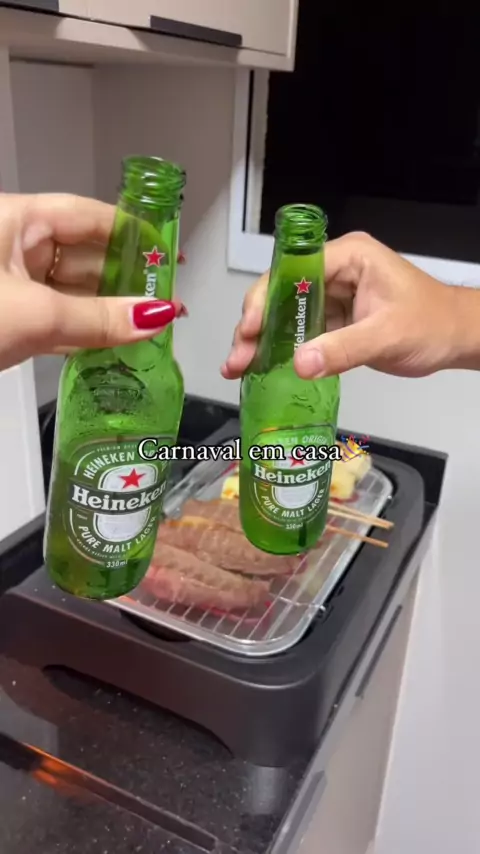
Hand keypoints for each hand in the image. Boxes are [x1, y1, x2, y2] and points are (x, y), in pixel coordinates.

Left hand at [0, 192, 182, 371]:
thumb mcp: (36, 314)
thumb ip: (98, 318)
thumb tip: (156, 317)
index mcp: (17, 221)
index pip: (87, 216)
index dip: (131, 233)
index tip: (167, 254)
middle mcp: (14, 247)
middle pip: (84, 256)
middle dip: (127, 280)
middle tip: (167, 300)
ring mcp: (9, 285)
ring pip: (72, 292)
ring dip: (109, 311)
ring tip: (151, 326)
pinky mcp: (9, 320)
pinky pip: (55, 319)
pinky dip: (85, 331)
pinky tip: (118, 342)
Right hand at [222, 232, 473, 379]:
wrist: (455, 339)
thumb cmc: (431, 324)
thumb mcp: (386, 335)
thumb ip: (343, 349)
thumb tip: (299, 364)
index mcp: (348, 257)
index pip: (292, 269)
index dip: (265, 298)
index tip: (250, 329)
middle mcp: (334, 271)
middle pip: (280, 291)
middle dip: (254, 324)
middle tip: (237, 357)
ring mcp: (332, 295)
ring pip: (284, 313)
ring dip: (261, 340)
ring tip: (238, 367)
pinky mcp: (333, 319)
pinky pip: (299, 332)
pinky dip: (279, 350)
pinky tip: (260, 368)